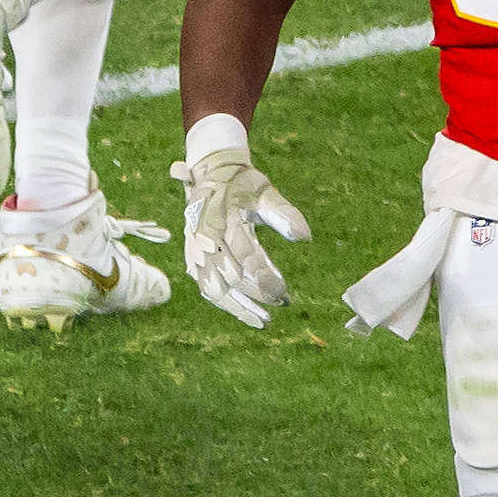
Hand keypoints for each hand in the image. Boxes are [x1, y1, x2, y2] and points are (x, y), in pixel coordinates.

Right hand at [173, 114, 309, 327]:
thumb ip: (284, 214)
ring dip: (240, 307)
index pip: (246, 257)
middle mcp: (206, 239)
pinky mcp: (192, 260)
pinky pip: (207, 288)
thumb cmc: (242, 184)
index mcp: (224, 221)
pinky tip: (244, 312)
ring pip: (216, 288)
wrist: (210, 175)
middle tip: (283, 302)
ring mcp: (196, 252)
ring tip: (264, 321)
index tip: (284, 292)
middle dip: (258, 294)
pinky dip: (225, 303)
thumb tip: (305, 238)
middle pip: (232, 277)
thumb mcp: (265, 192)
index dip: (265, 279)